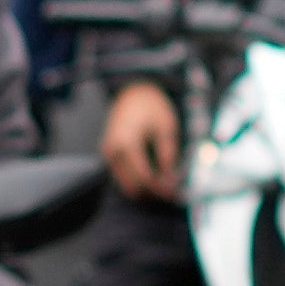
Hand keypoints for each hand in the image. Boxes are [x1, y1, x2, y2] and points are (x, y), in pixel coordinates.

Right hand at [102, 76, 182, 202]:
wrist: (133, 91)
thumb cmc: (151, 106)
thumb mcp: (166, 128)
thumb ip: (168, 155)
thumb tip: (171, 180)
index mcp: (127, 144)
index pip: (144, 178)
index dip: (161, 189)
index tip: (175, 194)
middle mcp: (113, 152)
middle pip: (132, 187)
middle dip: (153, 193)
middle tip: (172, 193)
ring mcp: (108, 154)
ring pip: (126, 185)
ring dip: (145, 190)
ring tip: (165, 186)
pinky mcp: (109, 155)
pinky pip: (123, 177)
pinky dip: (137, 182)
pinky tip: (154, 178)